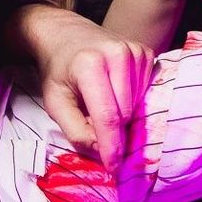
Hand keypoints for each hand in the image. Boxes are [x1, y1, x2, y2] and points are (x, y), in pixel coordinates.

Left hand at [12, 6, 153, 172]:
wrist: (65, 34)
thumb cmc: (58, 71)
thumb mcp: (54, 102)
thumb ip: (75, 130)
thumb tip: (101, 152)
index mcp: (89, 65)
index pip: (108, 116)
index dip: (111, 146)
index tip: (113, 167)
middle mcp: (117, 54)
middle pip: (126, 113)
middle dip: (112, 129)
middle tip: (91, 122)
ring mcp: (136, 51)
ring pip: (138, 105)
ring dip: (122, 114)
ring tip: (100, 100)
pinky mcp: (147, 53)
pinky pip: (145, 92)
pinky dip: (131, 100)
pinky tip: (114, 90)